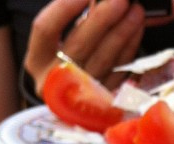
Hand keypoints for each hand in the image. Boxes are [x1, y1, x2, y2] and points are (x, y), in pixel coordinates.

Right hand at [24, 0, 146, 94]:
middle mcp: (55, 82)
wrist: (76, 102)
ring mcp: (81, 95)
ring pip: (104, 61)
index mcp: (37, 61)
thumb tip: (96, 1)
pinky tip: (136, 33)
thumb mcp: (58, 41)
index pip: (46, 29)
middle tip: (121, 0)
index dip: (65, 8)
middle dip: (103, 19)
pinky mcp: (103, 103)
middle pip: (79, 46)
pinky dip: (129, 52)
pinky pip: (120, 74)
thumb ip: (73, 19)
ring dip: (122, 34)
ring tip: (136, 12)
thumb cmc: (64, 61)